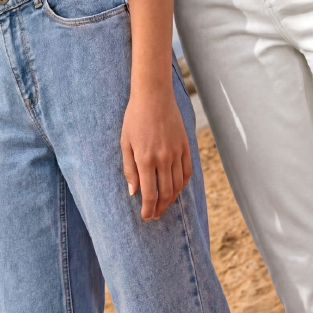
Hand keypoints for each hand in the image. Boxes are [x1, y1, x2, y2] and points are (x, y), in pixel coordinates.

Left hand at [120, 83, 191, 219]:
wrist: (154, 96)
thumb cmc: (134, 118)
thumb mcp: (125, 143)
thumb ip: (129, 169)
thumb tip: (133, 192)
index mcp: (146, 159)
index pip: (149, 194)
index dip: (148, 209)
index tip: (145, 217)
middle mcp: (163, 158)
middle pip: (165, 194)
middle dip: (159, 209)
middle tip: (154, 216)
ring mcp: (177, 153)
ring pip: (178, 185)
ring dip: (171, 200)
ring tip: (163, 206)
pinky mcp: (186, 146)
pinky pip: (187, 172)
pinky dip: (182, 184)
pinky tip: (176, 189)